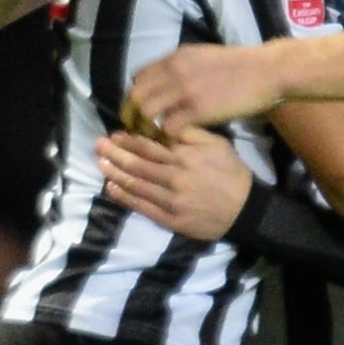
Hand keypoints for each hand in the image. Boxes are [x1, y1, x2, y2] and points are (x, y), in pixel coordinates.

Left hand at [96, 126, 254, 238]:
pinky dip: (125, 198)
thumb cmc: (231, 173)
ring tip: (100, 164)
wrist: (245, 210)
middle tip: (98, 145)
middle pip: (138, 165)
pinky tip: (111, 189)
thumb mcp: (217, 145)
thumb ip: (190, 134)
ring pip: (137, 185)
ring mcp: (171, 201)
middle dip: (116, 154)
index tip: (115, 135)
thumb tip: (164, 124)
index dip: (129, 140)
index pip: (149, 146)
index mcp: (185, 157)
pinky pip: (143, 207)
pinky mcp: (171, 220)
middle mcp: (175, 178)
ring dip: (115, 174)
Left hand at [123, 42, 277, 135]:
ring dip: (146, 127)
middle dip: (131, 115)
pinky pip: (168, 127)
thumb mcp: (202, 57)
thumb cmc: (239, 65)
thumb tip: (166, 80)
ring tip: (151, 139)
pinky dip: (165, 137)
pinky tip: (171, 143)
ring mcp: (184, 90)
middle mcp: (174, 71)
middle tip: (135, 130)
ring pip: (147, 111)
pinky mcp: (197, 110)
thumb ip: (181, 67)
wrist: (265, 71)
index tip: (139, 109)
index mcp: (174, 58)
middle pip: (136, 95)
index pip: (139, 77)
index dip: (135, 95)